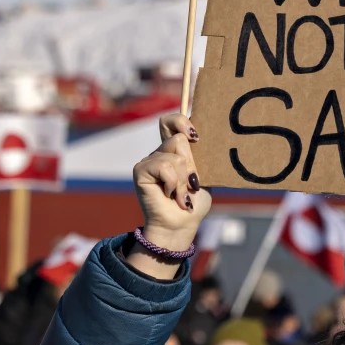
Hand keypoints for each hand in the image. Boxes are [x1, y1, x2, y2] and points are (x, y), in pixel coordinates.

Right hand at [132, 113, 212, 245]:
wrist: (182, 224)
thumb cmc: (194, 202)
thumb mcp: (203, 175)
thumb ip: (200, 156)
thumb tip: (200, 136)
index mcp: (175, 151)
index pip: (171, 122)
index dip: (181, 121)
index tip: (195, 136)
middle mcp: (160, 152)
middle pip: (178, 139)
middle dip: (191, 164)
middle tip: (191, 184)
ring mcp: (149, 160)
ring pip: (175, 155)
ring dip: (184, 180)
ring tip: (182, 195)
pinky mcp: (141, 170)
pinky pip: (164, 166)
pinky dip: (173, 183)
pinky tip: (171, 195)